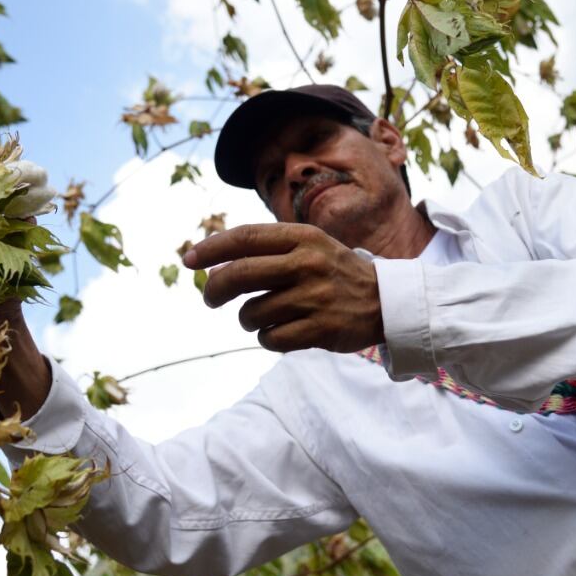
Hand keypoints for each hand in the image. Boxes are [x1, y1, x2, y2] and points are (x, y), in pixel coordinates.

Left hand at [183, 223, 383, 353]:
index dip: (212, 249)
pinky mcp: (320, 329)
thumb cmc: (334, 272)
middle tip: (210, 298)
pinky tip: (280, 331)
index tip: (190, 260)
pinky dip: (266, 338)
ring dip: (247, 319)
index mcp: (303, 237)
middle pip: (240, 274)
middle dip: (215, 289)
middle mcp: (307, 263)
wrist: (386, 302)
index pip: (245, 238)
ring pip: (252, 312)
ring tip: (261, 316)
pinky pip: (270, 338)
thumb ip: (267, 251)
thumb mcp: (310, 247)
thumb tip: (212, 266)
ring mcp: (314, 297)